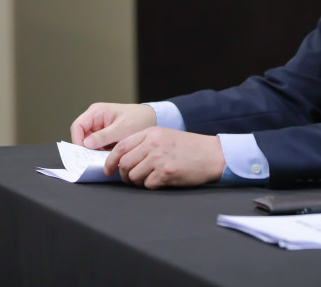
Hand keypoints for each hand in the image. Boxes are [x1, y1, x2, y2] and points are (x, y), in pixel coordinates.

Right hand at [70, 102, 156, 149]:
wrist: (152, 120)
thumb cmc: (138, 119)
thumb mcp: (122, 129)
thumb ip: (103, 136)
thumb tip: (86, 144)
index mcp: (96, 112)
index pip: (77, 126)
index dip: (77, 140)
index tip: (84, 153)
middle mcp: (95, 120)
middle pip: (82, 137)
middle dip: (88, 148)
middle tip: (97, 158)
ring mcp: (99, 129)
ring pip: (89, 144)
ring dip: (96, 152)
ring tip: (108, 155)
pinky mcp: (105, 137)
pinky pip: (98, 147)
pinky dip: (102, 153)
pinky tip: (112, 155)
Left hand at [103, 127, 225, 188]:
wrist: (212, 154)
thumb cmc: (189, 147)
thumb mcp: (164, 136)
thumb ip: (145, 144)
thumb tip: (123, 160)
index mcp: (150, 133)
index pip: (121, 146)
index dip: (110, 161)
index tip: (108, 170)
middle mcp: (152, 144)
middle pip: (124, 163)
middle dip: (124, 175)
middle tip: (131, 179)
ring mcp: (159, 158)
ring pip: (134, 176)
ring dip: (138, 182)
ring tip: (149, 179)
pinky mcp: (166, 172)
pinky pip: (147, 184)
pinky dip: (151, 186)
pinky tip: (161, 181)